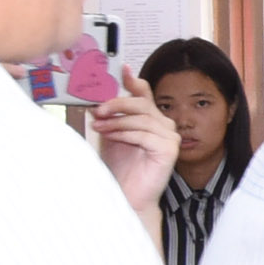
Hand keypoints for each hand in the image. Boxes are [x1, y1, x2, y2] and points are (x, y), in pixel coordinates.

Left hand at [92, 80, 180, 216]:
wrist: (127, 195)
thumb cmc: (119, 167)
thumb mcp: (109, 134)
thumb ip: (107, 116)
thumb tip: (94, 98)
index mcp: (150, 118)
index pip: (144, 93)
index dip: (133, 80)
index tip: (122, 69)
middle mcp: (163, 125)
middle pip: (141, 103)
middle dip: (116, 104)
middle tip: (97, 110)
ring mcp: (169, 137)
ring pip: (141, 119)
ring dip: (116, 122)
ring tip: (98, 127)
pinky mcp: (169, 150)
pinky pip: (144, 135)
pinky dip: (124, 134)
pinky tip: (111, 137)